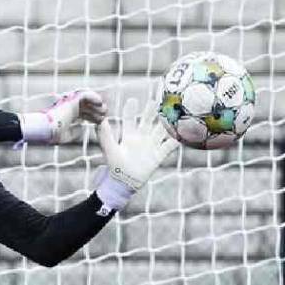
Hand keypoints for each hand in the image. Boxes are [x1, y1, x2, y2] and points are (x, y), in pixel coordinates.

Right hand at [18, 89, 107, 144]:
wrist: (46, 128)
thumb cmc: (53, 134)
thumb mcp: (67, 136)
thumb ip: (75, 132)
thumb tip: (82, 129)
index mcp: (69, 116)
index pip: (84, 114)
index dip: (93, 117)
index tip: (100, 122)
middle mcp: (70, 108)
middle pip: (87, 107)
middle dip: (96, 111)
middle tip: (104, 116)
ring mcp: (70, 103)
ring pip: (87, 100)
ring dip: (96, 104)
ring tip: (103, 110)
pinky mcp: (70, 100)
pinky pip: (85, 94)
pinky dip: (93, 97)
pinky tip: (99, 103)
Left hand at [94, 94, 178, 212]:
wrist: (124, 184)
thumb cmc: (115, 167)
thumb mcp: (110, 149)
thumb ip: (105, 135)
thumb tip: (100, 120)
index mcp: (128, 137)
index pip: (130, 120)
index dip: (131, 110)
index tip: (132, 100)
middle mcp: (141, 139)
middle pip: (148, 122)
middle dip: (152, 111)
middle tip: (156, 100)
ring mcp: (150, 146)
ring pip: (160, 131)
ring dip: (166, 122)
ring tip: (173, 112)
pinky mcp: (158, 156)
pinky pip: (169, 146)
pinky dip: (176, 140)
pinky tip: (184, 133)